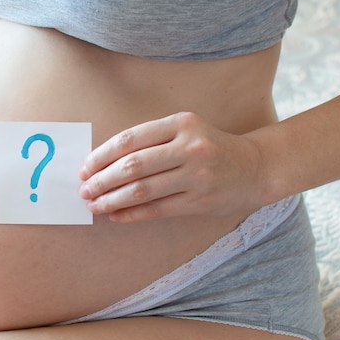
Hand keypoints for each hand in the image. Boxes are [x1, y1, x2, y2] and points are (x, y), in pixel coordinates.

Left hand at [79, 112, 264, 222]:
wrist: (255, 168)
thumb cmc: (209, 147)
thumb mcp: (185, 131)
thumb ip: (151, 141)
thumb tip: (104, 164)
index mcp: (181, 123)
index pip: (130, 139)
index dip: (101, 156)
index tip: (85, 168)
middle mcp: (190, 147)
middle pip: (133, 166)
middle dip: (102, 180)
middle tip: (84, 190)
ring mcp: (197, 175)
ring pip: (143, 190)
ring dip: (112, 200)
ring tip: (95, 205)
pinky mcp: (201, 201)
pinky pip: (157, 209)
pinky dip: (132, 214)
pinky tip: (116, 216)